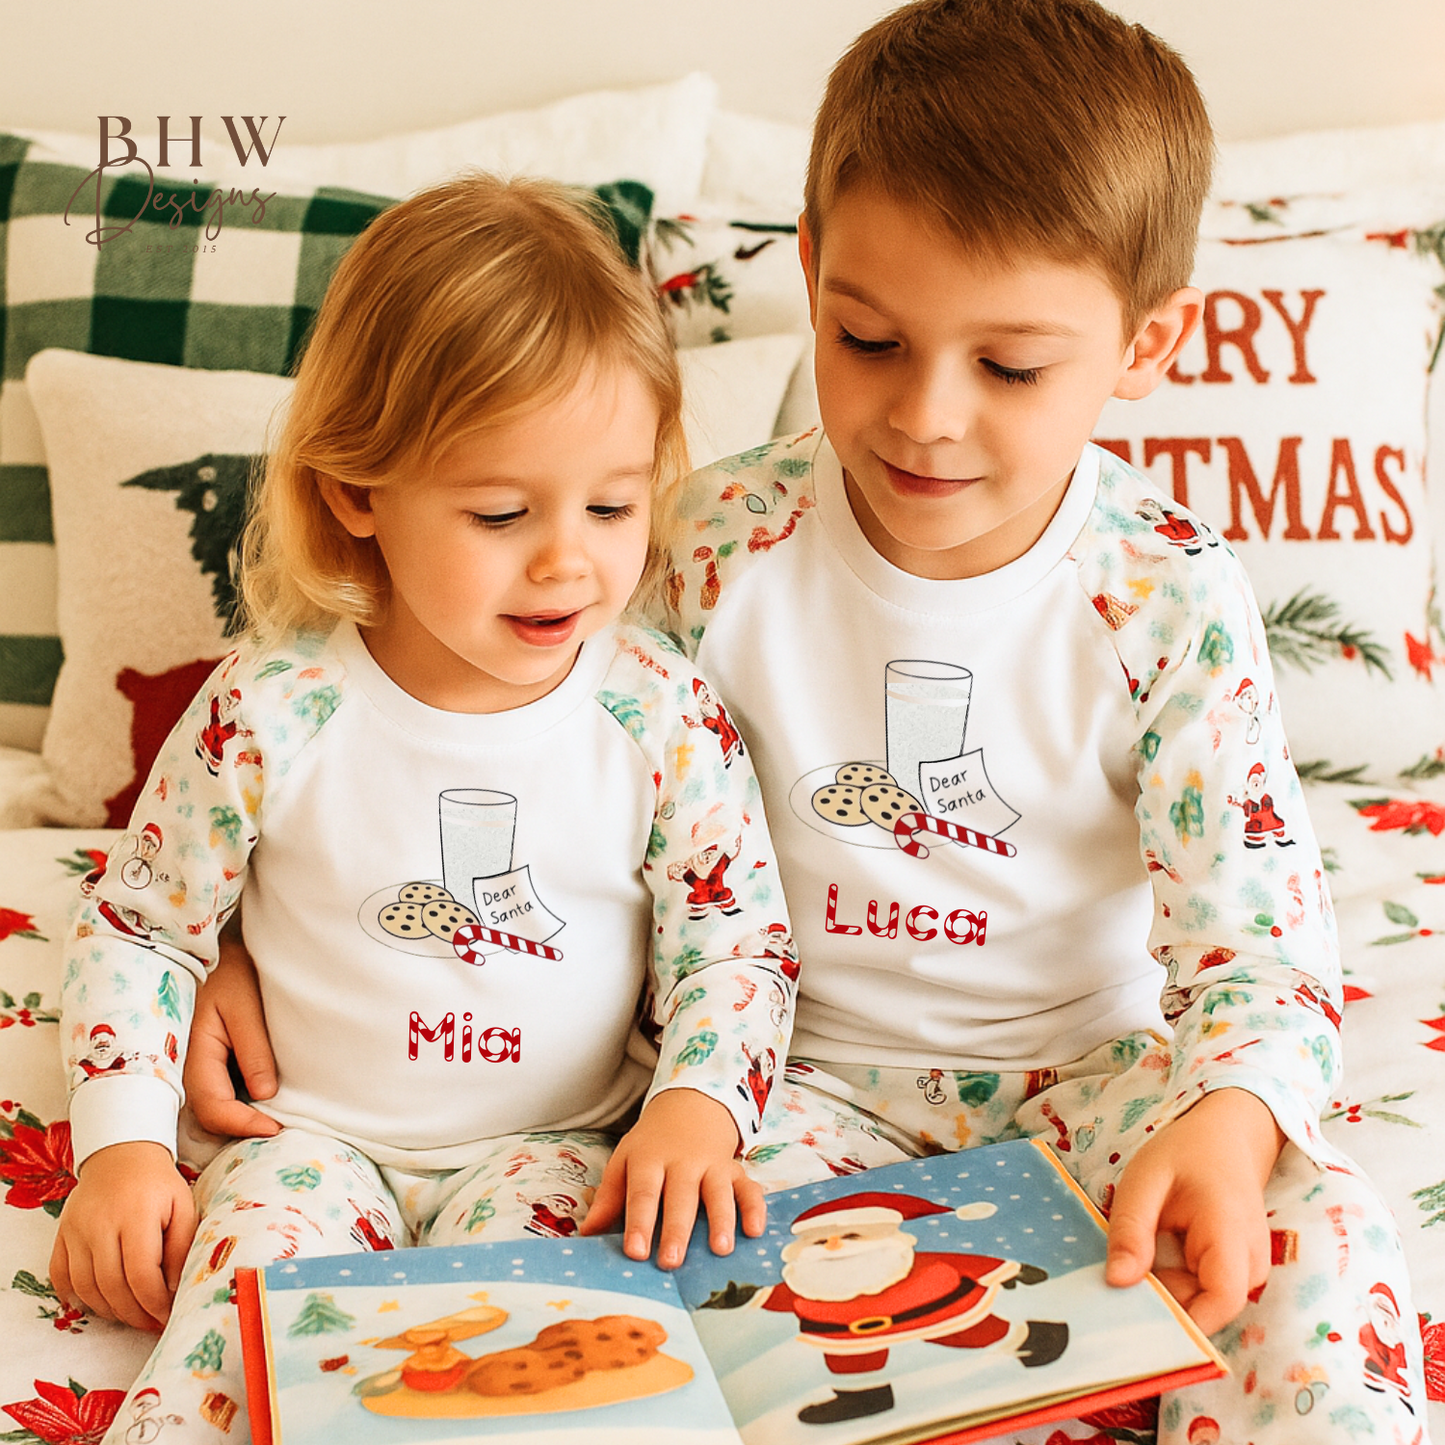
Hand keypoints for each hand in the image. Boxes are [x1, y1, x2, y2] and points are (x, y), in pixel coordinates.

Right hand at [51, 1141, 197, 1330]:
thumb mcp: (184, 1206)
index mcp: (137, 1215)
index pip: (141, 1273)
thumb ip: (182, 1246)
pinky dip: (76, 1297)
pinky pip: (60, 1276)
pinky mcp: (61, 1234)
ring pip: (85, 1287)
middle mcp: (101, 1224)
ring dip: (108, 1310)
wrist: (122, 1154)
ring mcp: (76, 1230)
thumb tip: (176, 1289)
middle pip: (112, 1286)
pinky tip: (98, 1303)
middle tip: (150, 1324)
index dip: (153, 1303)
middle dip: (133, 1314)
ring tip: (130, 1315)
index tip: (166, 1316)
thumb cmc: (158, 1184)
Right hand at [183, 926, 279, 1138]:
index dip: (243, 1125)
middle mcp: (184, 1067)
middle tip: (280, 1131)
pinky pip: (214, 1092)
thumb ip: (254, 1049)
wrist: (210, 949)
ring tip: (275, 1120)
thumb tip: (265, 1094)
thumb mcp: (245, 1005)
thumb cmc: (229, 971)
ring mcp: (190, 1065)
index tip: (276, 1128)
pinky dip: (237, 1102)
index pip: (213, 1108)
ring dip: (239, 1117)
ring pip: (211, 1107)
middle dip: (240, 1129)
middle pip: (209, 1116)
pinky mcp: (200, 1060)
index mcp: (193, 1053)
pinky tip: (261, 1100)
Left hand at [579, 1089, 763, 1269]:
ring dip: (721, 1220)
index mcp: (649, 1159)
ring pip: (717, 1192)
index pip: (643, 1192)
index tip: (635, 1252)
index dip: (639, 1222)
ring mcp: (712, 1165)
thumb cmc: (651, 1146)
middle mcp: (682, 1162)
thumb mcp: (624, 1161)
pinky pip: (749, 1187)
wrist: (689, 1107)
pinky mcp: (734, 1169)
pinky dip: (754, 1207)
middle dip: (677, 1230)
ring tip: (720, 1249)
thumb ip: (609, 1198)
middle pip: (680, 1197)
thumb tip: (587, 1234)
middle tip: (672, 1261)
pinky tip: (754, 1231)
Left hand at [1104, 1088, 1284, 1334]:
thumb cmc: (1186, 1153)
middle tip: (1118, 1281)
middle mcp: (1251, 1261)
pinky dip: (1175, 1284)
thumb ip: (1131, 1229)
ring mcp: (1249, 1270)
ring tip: (1135, 1260)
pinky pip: (1204, 1292)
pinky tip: (1152, 1261)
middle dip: (1163, 1305)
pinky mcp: (1238, 1272)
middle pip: (1207, 1309)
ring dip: (1166, 1292)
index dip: (1180, 1318)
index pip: (1220, 1301)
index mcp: (1230, 1233)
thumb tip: (1117, 1282)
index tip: (1132, 1310)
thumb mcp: (1144, 1180)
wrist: (1228, 1137)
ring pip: (1203, 1303)